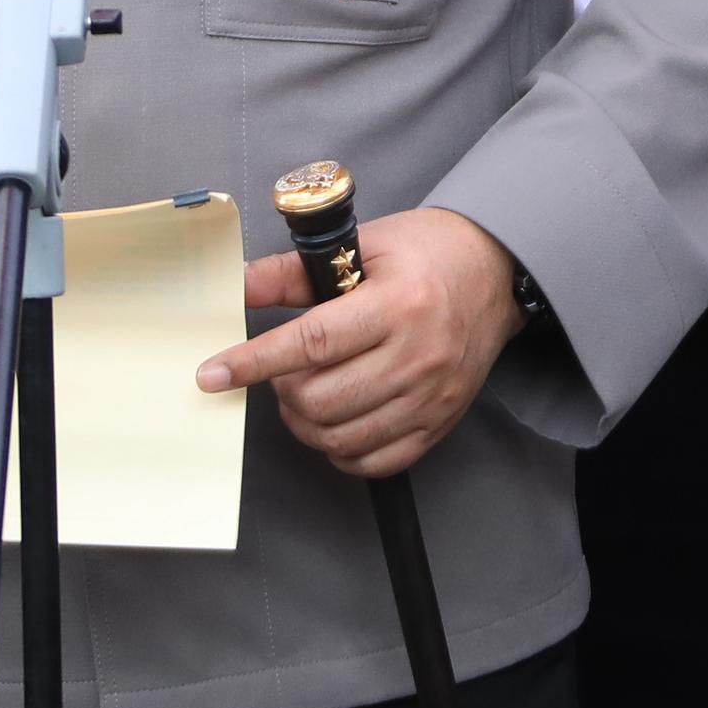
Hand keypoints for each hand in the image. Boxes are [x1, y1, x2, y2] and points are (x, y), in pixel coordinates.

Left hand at [201, 207, 521, 478]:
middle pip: (321, 398)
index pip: (312, 343)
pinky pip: (375, 461)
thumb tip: (238, 287)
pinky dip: (340, 450)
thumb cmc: (426, 253)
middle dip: (281, 389)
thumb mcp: (362, 246)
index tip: (213, 373)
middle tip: (281, 369)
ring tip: (303, 393)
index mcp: (399, 304)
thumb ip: (294, 273)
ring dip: (304, 422)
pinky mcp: (438, 422)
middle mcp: (419, 355)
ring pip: (340, 437)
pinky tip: (335, 419)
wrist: (494, 271)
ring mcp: (431, 396)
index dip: (254, 362)